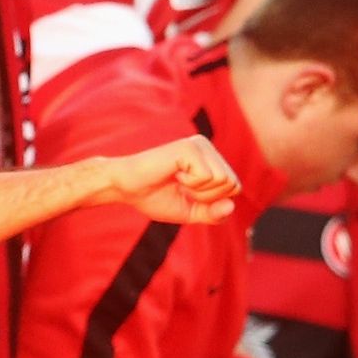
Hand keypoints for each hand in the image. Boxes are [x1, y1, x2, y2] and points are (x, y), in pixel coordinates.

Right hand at [97, 135, 240, 224]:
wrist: (123, 188)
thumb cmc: (153, 197)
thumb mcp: (190, 211)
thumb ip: (213, 213)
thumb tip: (231, 205)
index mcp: (210, 158)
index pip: (234, 188)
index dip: (211, 201)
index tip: (185, 193)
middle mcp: (207, 147)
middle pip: (232, 185)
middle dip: (206, 197)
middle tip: (180, 188)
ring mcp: (199, 144)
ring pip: (224, 180)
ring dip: (198, 191)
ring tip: (176, 181)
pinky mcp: (189, 147)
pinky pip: (208, 176)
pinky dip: (189, 184)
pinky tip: (172, 174)